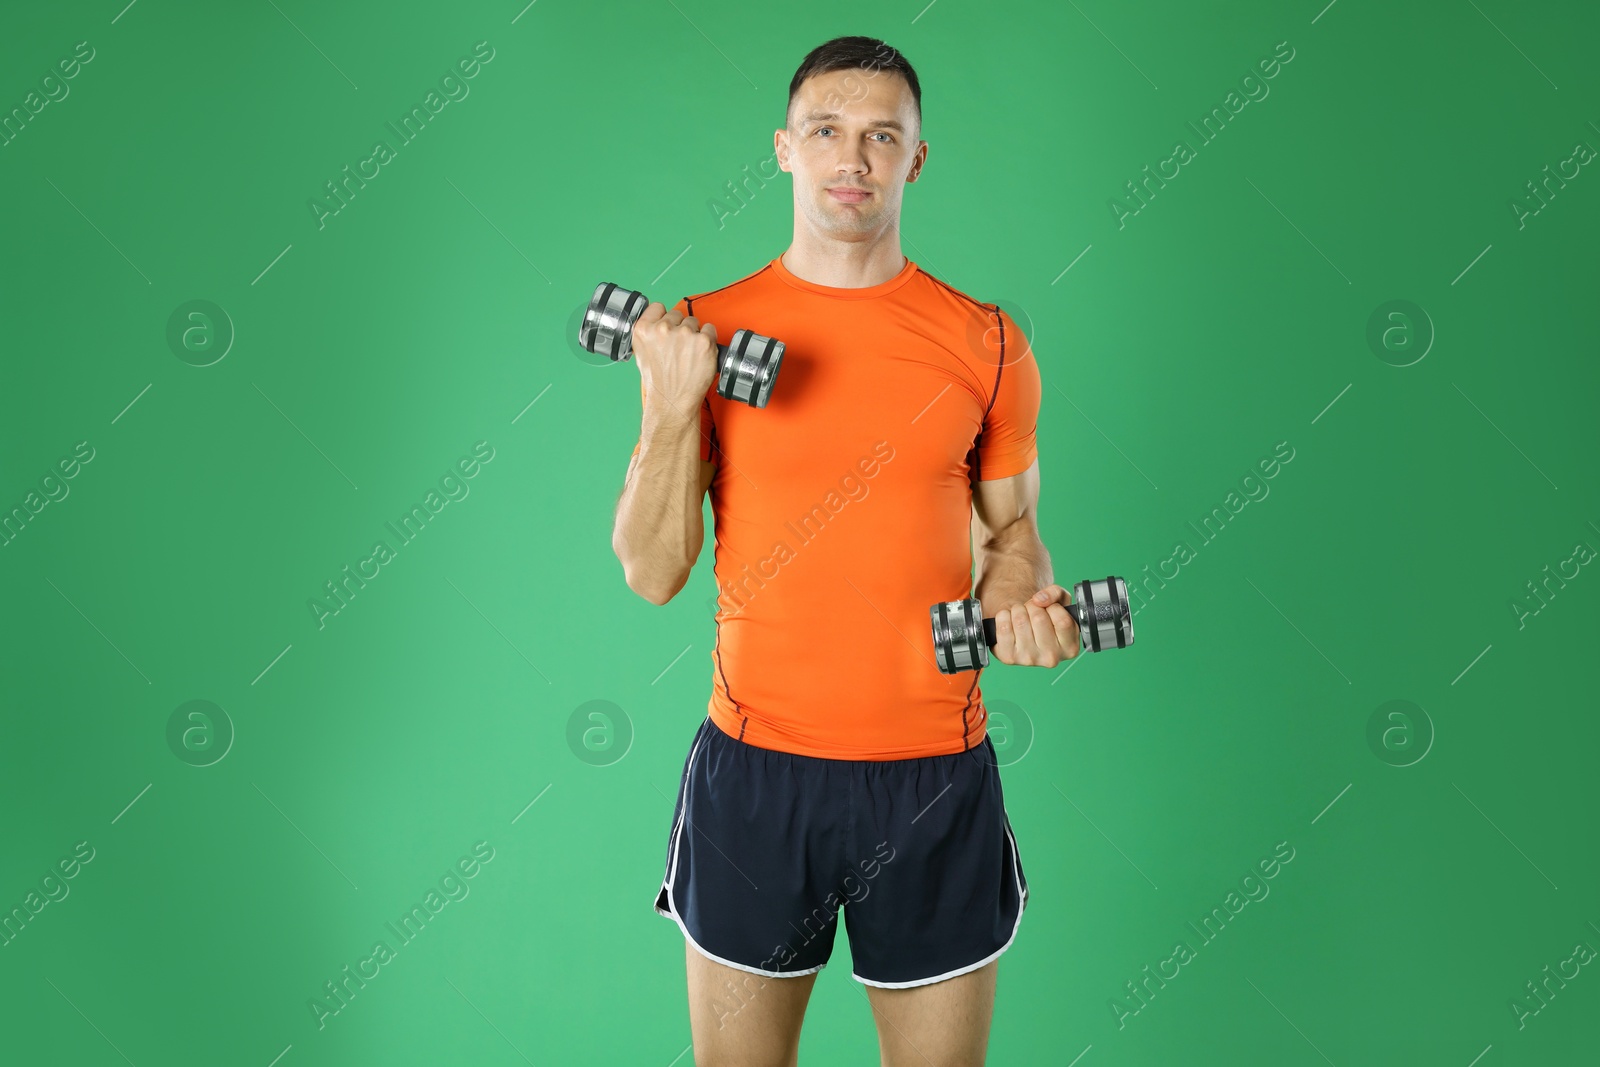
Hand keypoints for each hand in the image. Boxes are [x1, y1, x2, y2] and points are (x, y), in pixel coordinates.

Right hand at [630, 302, 718, 417]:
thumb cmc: (659, 381)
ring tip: (689, 355)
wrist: (673, 400)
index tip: (668, 328)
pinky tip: (700, 355)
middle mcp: (663, 329)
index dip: (664, 318)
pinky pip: (710, 330)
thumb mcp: (641, 353)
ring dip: (694, 335)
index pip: (658, 307)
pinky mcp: (704, 342)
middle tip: (679, 349)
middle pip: (678, 314)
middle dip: (679, 328)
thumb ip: (649, 333)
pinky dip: (708, 341)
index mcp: (644, 329)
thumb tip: (658, 321)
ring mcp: (684, 334)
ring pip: (694, 322)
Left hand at [989, 584, 1080, 666]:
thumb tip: (1039, 599)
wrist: (1024, 630)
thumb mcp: (1060, 601)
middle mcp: (1051, 658)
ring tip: (1022, 615)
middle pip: (1039, 618)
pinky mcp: (1009, 657)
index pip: (1063, 621)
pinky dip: (1003, 616)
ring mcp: (1029, 659)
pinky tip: (1009, 622)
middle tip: (1032, 611)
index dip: (1053, 608)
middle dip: (1033, 606)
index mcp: (1070, 648)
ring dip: (1018, 609)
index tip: (1049, 609)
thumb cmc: (1047, 617)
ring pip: (1020, 620)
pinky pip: (1003, 626)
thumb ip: (1056, 593)